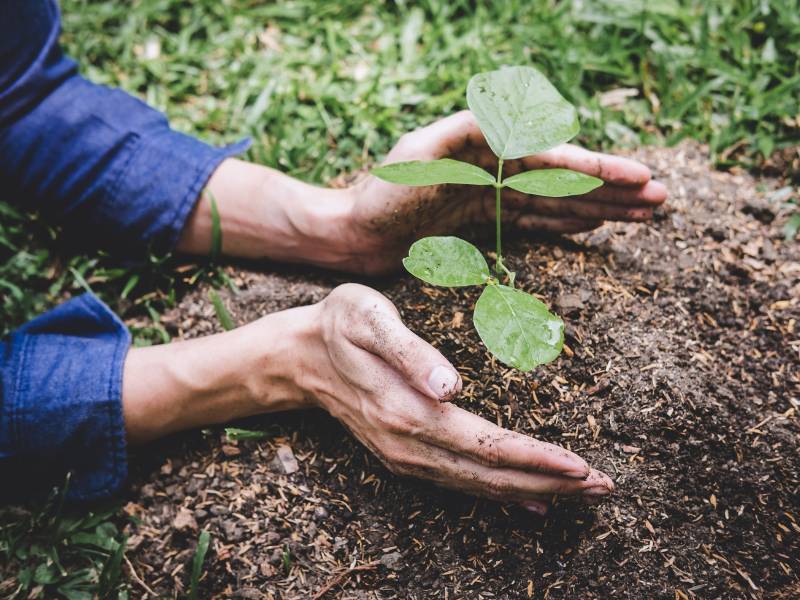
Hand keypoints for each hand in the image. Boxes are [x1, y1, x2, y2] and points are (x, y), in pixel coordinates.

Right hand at [124, 283, 612, 512]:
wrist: (299, 356)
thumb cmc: (340, 324)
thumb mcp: (369, 319)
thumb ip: (411, 351)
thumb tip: (450, 385)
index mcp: (409, 413)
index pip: (485, 444)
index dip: (535, 458)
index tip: (580, 467)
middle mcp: (409, 446)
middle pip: (490, 475)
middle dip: (551, 483)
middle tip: (604, 488)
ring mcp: (405, 456)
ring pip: (478, 485)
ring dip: (532, 491)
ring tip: (581, 495)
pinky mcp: (405, 455)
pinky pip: (459, 484)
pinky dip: (499, 495)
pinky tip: (530, 502)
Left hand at [344, 110, 666, 273]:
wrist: (354, 233)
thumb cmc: (380, 195)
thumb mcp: (415, 157)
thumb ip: (462, 132)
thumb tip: (514, 117)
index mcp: (488, 148)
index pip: (554, 161)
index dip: (598, 171)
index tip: (640, 179)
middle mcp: (498, 168)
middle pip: (566, 180)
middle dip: (614, 189)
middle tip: (662, 200)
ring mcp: (495, 195)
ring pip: (559, 201)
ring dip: (601, 207)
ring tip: (644, 213)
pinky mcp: (486, 220)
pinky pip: (537, 222)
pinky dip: (567, 223)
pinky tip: (595, 224)